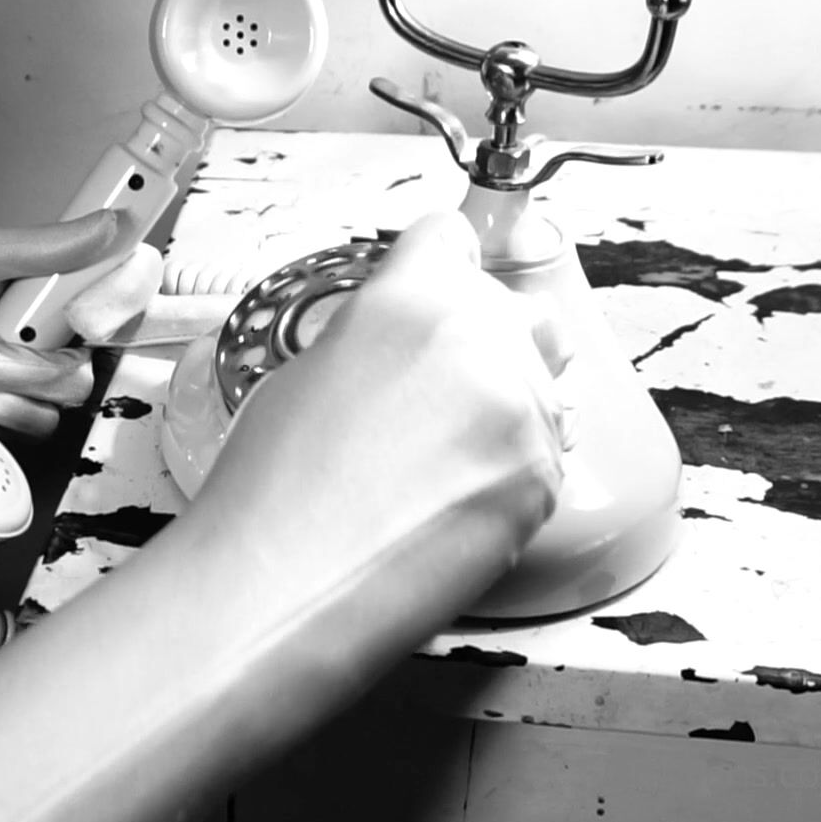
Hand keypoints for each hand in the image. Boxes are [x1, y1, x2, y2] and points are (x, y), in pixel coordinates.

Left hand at [0, 210, 147, 435]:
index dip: (123, 296)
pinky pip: (42, 421)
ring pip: (71, 385)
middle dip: (37, 344)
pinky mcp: (24, 415)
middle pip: (106, 341)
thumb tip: (110, 222)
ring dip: (4, 375)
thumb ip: (42, 245)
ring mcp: (41, 372)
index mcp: (50, 274)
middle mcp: (55, 323)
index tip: (86, 313)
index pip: (127, 277)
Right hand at [196, 210, 568, 562]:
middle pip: (517, 311)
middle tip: (436, 402)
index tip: (442, 287)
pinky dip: (510, 475)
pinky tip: (448, 501)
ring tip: (434, 465)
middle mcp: (478, 335)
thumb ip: (381, 332)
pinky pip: (546, 454)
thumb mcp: (311, 368)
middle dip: (485, 347)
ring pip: (541, 386)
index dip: (438, 268)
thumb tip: (409, 342)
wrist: (281, 582)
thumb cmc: (275, 490)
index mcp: (411, 295)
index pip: (451, 239)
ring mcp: (520, 406)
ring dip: (503, 413)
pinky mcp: (545, 477)